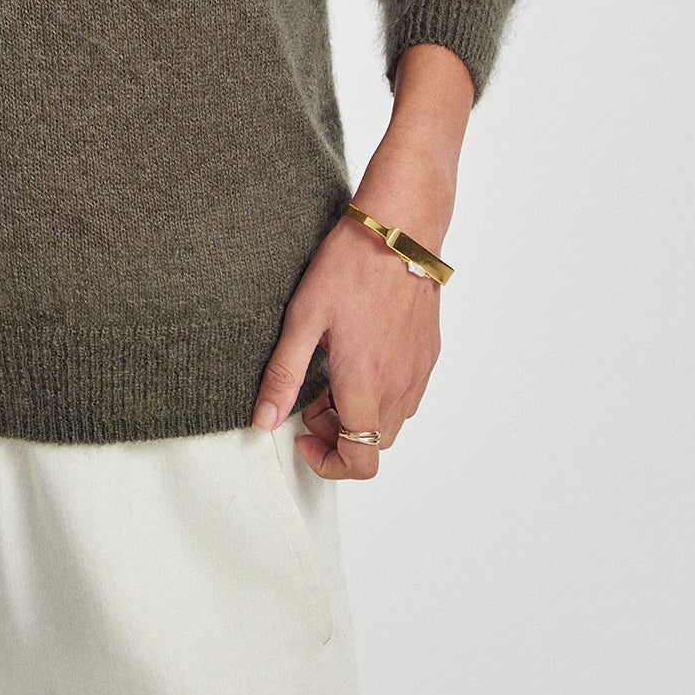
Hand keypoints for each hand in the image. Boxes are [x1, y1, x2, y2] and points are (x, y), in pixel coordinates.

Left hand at [249, 204, 442, 479]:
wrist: (398, 231)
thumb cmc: (349, 267)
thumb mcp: (303, 318)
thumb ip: (284, 375)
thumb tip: (264, 419)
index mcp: (366, 384)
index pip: (360, 461)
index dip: (328, 463)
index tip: (303, 434)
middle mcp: (399, 386)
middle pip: (374, 445)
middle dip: (339, 434)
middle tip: (312, 395)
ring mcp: (419, 371)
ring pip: (392, 421)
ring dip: (361, 413)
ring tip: (333, 370)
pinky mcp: (429, 353)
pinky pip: (408, 394)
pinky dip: (381, 392)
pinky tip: (359, 353)